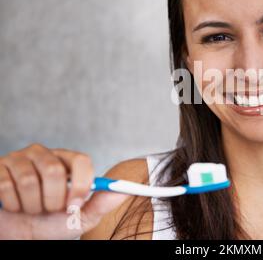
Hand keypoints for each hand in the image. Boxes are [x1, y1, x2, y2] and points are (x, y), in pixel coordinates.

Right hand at [0, 143, 127, 238]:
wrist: (18, 235)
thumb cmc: (50, 223)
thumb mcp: (80, 217)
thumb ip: (101, 204)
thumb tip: (123, 192)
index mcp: (68, 162)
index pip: (81, 160)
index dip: (79, 184)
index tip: (74, 205)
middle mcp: (45, 155)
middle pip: (54, 171)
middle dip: (52, 200)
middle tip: (49, 209)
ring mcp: (20, 159)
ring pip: (29, 181)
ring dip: (31, 205)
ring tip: (31, 208)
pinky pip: (6, 186)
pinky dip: (12, 204)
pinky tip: (14, 205)